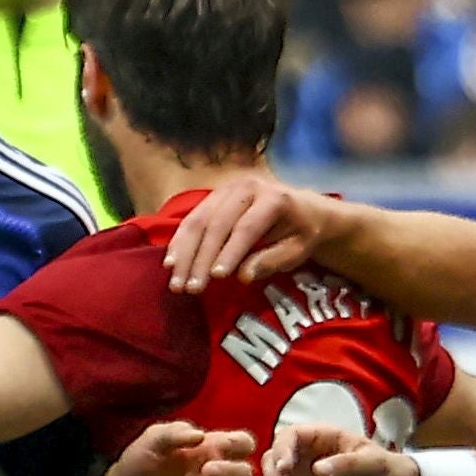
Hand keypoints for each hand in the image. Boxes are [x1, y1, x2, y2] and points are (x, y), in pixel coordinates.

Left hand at [103, 420, 256, 475]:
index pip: (243, 445)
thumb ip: (174, 432)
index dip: (241, 443)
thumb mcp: (152, 438)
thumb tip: (200, 436)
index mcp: (211, 451)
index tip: (224, 444)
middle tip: (207, 469)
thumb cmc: (140, 461)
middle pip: (243, 474)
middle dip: (230, 471)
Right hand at [163, 170, 336, 292]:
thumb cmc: (303, 232)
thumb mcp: (298, 249)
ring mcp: (227, 189)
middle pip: (217, 224)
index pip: (246, 227)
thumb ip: (273, 260)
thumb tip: (243, 276)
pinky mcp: (214, 196)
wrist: (304, 208)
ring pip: (199, 221)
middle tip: (189, 288)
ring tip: (175, 282)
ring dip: (184, 253)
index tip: (217, 277)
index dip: (230, 252)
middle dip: (200, 259)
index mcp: (273, 197)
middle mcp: (246, 186)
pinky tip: (170, 263)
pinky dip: (180, 242)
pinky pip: (192, 218)